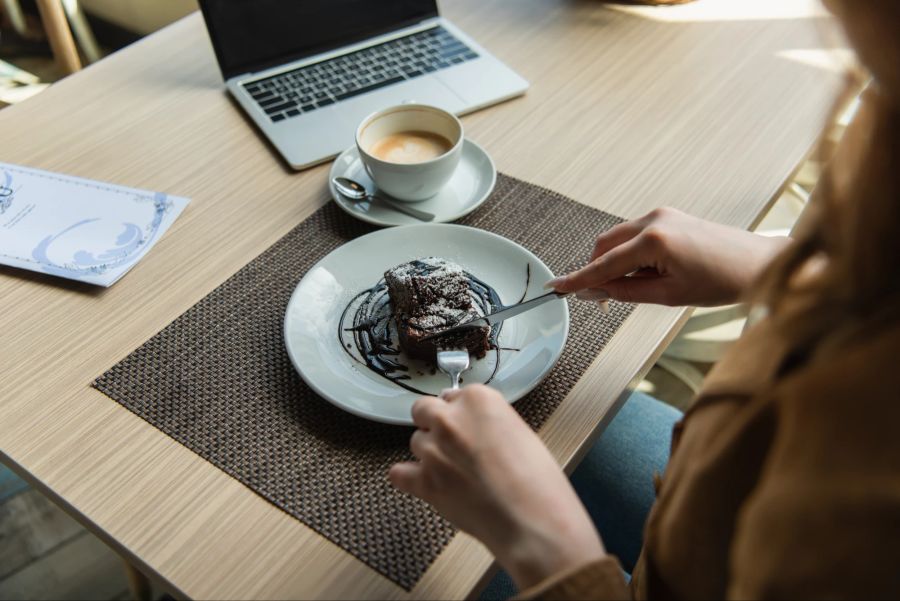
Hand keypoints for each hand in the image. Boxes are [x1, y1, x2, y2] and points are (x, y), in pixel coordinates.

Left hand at [390, 385, 604, 589]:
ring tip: (454, 473)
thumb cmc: (537, 482)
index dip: (459, 412)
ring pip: (416, 442)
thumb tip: (474, 427)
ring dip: (429, 454)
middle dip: (435, 424)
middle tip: (453, 443)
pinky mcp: (423, 481)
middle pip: (424, 411)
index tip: (465, 424)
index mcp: (478, 400)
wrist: (532, 520)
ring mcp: (433, 450)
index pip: (453, 395)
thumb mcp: (519, 432)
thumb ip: (487, 422)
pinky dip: (407, 478)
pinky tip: (420, 482)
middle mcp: (450, 420)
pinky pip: (399, 473)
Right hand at [547, 207, 789, 306]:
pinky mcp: (669, 216)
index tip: (557, 287)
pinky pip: (634, 234)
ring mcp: (661, 214)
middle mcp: (653, 220)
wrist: (759, 264)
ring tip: (638, 287)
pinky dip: (630, 254)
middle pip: (605, 245)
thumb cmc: (723, 281)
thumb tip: (597, 291)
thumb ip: (627, 291)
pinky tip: (647, 272)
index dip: (579, 278)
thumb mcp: (669, 295)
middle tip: (602, 297)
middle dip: (598, 270)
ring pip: (618, 239)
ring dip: (616, 262)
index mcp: (654, 241)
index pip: (604, 264)